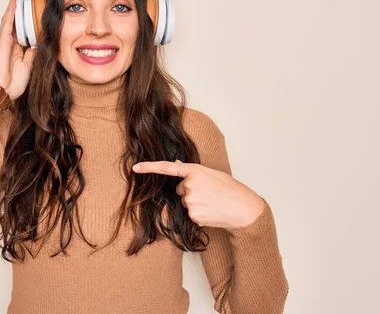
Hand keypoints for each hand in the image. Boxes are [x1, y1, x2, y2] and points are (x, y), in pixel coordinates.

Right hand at [0, 0, 36, 100]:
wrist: (3, 91)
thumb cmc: (13, 83)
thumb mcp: (30, 66)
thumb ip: (34, 53)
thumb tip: (40, 43)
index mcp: (16, 50)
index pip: (23, 32)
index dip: (28, 23)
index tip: (35, 14)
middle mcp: (10, 44)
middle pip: (15, 24)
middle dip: (20, 12)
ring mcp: (5, 41)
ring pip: (10, 20)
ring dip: (14, 8)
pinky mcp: (2, 40)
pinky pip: (7, 22)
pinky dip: (11, 11)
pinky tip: (14, 1)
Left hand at [132, 160, 264, 228]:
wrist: (244, 209)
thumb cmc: (231, 189)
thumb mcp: (213, 174)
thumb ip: (194, 172)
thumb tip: (176, 165)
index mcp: (195, 171)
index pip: (168, 168)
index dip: (149, 167)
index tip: (135, 167)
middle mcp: (190, 185)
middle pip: (180, 189)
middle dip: (191, 191)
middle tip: (209, 193)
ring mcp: (190, 201)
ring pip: (185, 202)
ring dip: (196, 203)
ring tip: (212, 203)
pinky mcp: (192, 215)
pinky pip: (190, 214)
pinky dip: (199, 214)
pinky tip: (211, 212)